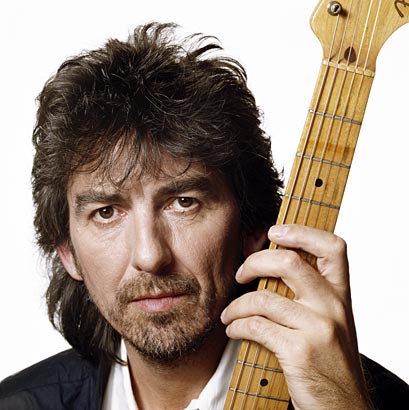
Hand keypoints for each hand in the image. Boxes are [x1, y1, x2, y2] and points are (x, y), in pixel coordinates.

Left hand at [221, 224, 372, 409]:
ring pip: (263, 297)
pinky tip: (233, 329)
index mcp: (341, 294)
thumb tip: (271, 264)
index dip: (302, 232)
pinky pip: (256, 326)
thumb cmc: (331, 359)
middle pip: (288, 262)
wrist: (345, 406)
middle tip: (241, 274)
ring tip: (228, 313)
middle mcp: (333, 306)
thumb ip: (311, 292)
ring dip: (236, 304)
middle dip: (255, 262)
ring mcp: (317, 328)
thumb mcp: (330, 320)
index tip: (275, 232)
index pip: (333, 247)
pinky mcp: (299, 351)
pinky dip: (236, 325)